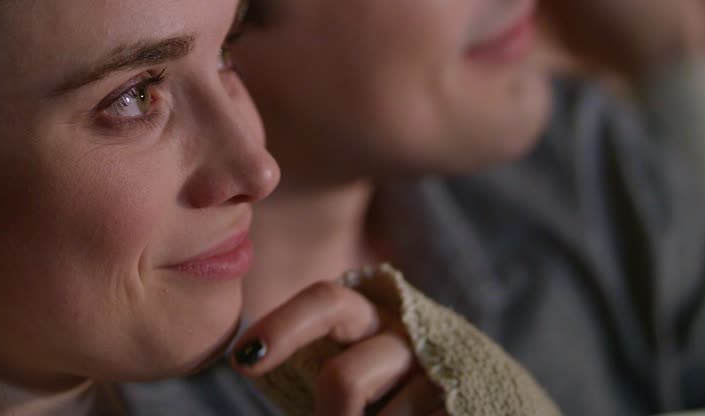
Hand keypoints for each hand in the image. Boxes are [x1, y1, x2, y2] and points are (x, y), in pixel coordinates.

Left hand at [232, 280, 446, 415]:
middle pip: (343, 381)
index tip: (242, 360)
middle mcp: (401, 332)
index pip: (323, 301)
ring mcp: (436, 367)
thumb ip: (308, 375)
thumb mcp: (344, 376)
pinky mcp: (460, 396)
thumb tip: (252, 371)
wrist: (462, 403)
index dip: (281, 327)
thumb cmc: (381, 394)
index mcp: (364, 316)